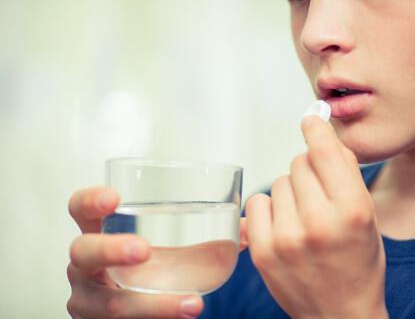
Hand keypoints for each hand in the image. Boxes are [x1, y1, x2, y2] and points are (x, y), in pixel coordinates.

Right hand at [66, 187, 203, 318]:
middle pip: (83, 251)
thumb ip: (205, 238)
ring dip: (151, 304)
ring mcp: (88, 298)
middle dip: (111, 249)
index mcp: (99, 233)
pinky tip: (185, 315)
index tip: (115, 196)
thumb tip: (244, 227)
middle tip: (144, 250)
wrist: (140, 311)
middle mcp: (86, 264)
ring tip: (192, 305)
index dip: (91, 200)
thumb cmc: (150, 272)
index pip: (80, 209)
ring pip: (109, 302)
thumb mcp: (168, 252)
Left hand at [242, 115, 387, 318]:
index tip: (310, 119)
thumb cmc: (358, 264)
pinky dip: (269, 208)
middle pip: (298, 163)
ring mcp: (286, 238)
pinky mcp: (262, 250)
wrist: (339, 315)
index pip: (324, 151)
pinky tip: (283, 225)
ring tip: (302, 217)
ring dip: (289, 192)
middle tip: (317, 195)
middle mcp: (318, 222)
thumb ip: (347, 175)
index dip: (316, 129)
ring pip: (278, 182)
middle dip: (308, 171)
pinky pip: (257, 202)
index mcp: (352, 210)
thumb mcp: (369, 218)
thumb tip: (323, 138)